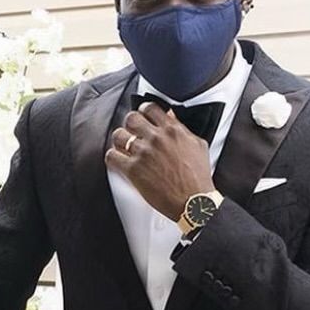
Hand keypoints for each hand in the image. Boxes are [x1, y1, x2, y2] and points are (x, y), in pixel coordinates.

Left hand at [104, 102, 213, 222]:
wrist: (193, 201)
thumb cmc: (197, 177)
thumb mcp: (197, 145)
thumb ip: (183, 130)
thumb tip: (172, 119)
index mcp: (172, 129)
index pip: (151, 108)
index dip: (143, 112)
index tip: (142, 117)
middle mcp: (156, 138)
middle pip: (131, 118)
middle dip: (129, 124)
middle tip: (131, 132)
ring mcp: (143, 152)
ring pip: (119, 135)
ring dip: (119, 141)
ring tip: (122, 147)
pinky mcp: (133, 170)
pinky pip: (112, 156)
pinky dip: (112, 157)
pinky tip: (118, 161)